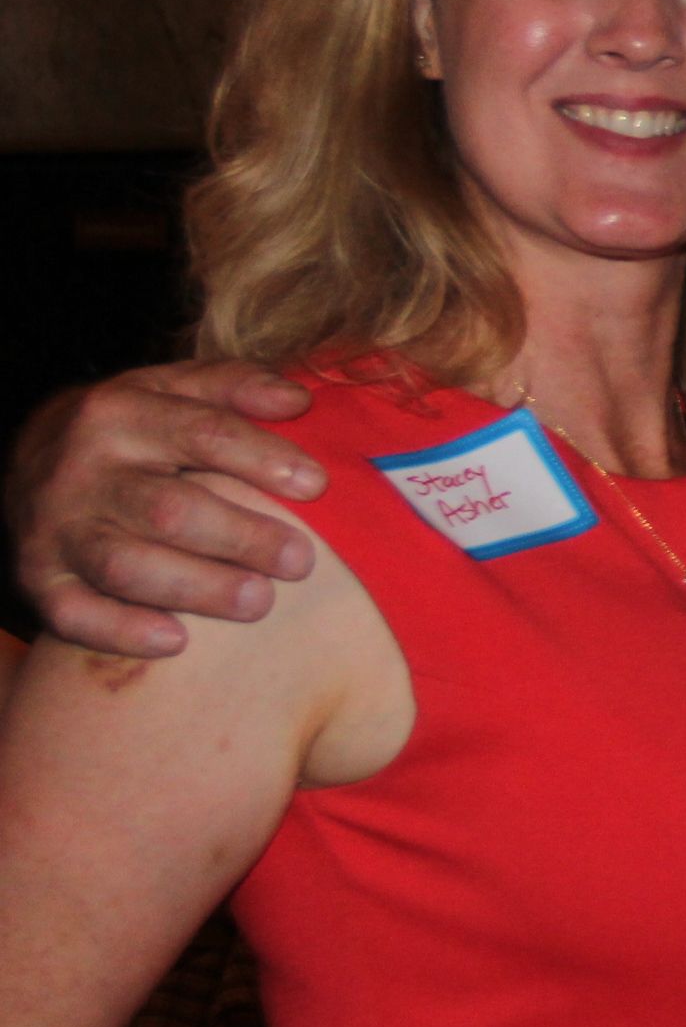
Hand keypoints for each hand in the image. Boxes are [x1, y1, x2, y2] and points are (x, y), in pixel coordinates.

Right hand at [6, 362, 318, 658]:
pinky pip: (73, 613)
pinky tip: (176, 641)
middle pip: (169, 509)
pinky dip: (122, 631)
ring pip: (125, 565)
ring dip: (197, 588)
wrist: (28, 457)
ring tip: (258, 601)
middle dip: (241, 538)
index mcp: (121, 414)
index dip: (262, 459)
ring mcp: (54, 528)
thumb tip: (297, 401)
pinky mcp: (36, 577)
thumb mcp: (171, 386)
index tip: (316, 486)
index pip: (202, 433)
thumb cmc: (127, 427)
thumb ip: (235, 384)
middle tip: (300, 561)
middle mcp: (83, 471)